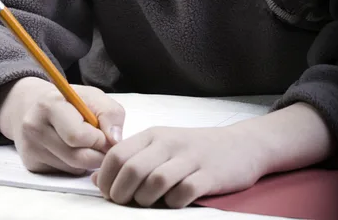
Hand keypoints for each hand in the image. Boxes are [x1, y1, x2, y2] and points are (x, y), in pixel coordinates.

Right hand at [0, 77, 124, 174]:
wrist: (35, 106)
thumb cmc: (70, 101)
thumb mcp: (93, 96)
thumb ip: (110, 113)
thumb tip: (115, 140)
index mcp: (49, 105)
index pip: (78, 135)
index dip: (99, 138)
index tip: (105, 134)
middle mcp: (35, 127)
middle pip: (76, 157)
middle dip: (97, 154)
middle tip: (103, 145)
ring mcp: (31, 148)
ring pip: (72, 168)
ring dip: (88, 160)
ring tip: (88, 143)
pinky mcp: (32, 164)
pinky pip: (64, 173)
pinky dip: (76, 165)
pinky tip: (73, 149)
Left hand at [92, 123, 265, 207]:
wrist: (240, 145)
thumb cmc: (193, 149)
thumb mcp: (160, 147)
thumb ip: (130, 159)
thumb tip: (96, 178)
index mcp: (153, 135)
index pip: (117, 154)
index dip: (106, 179)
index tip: (108, 194)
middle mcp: (169, 143)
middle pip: (132, 169)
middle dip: (121, 193)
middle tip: (124, 203)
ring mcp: (190, 158)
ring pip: (155, 182)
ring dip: (146, 200)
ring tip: (149, 203)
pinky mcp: (209, 175)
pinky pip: (183, 193)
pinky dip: (174, 203)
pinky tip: (175, 202)